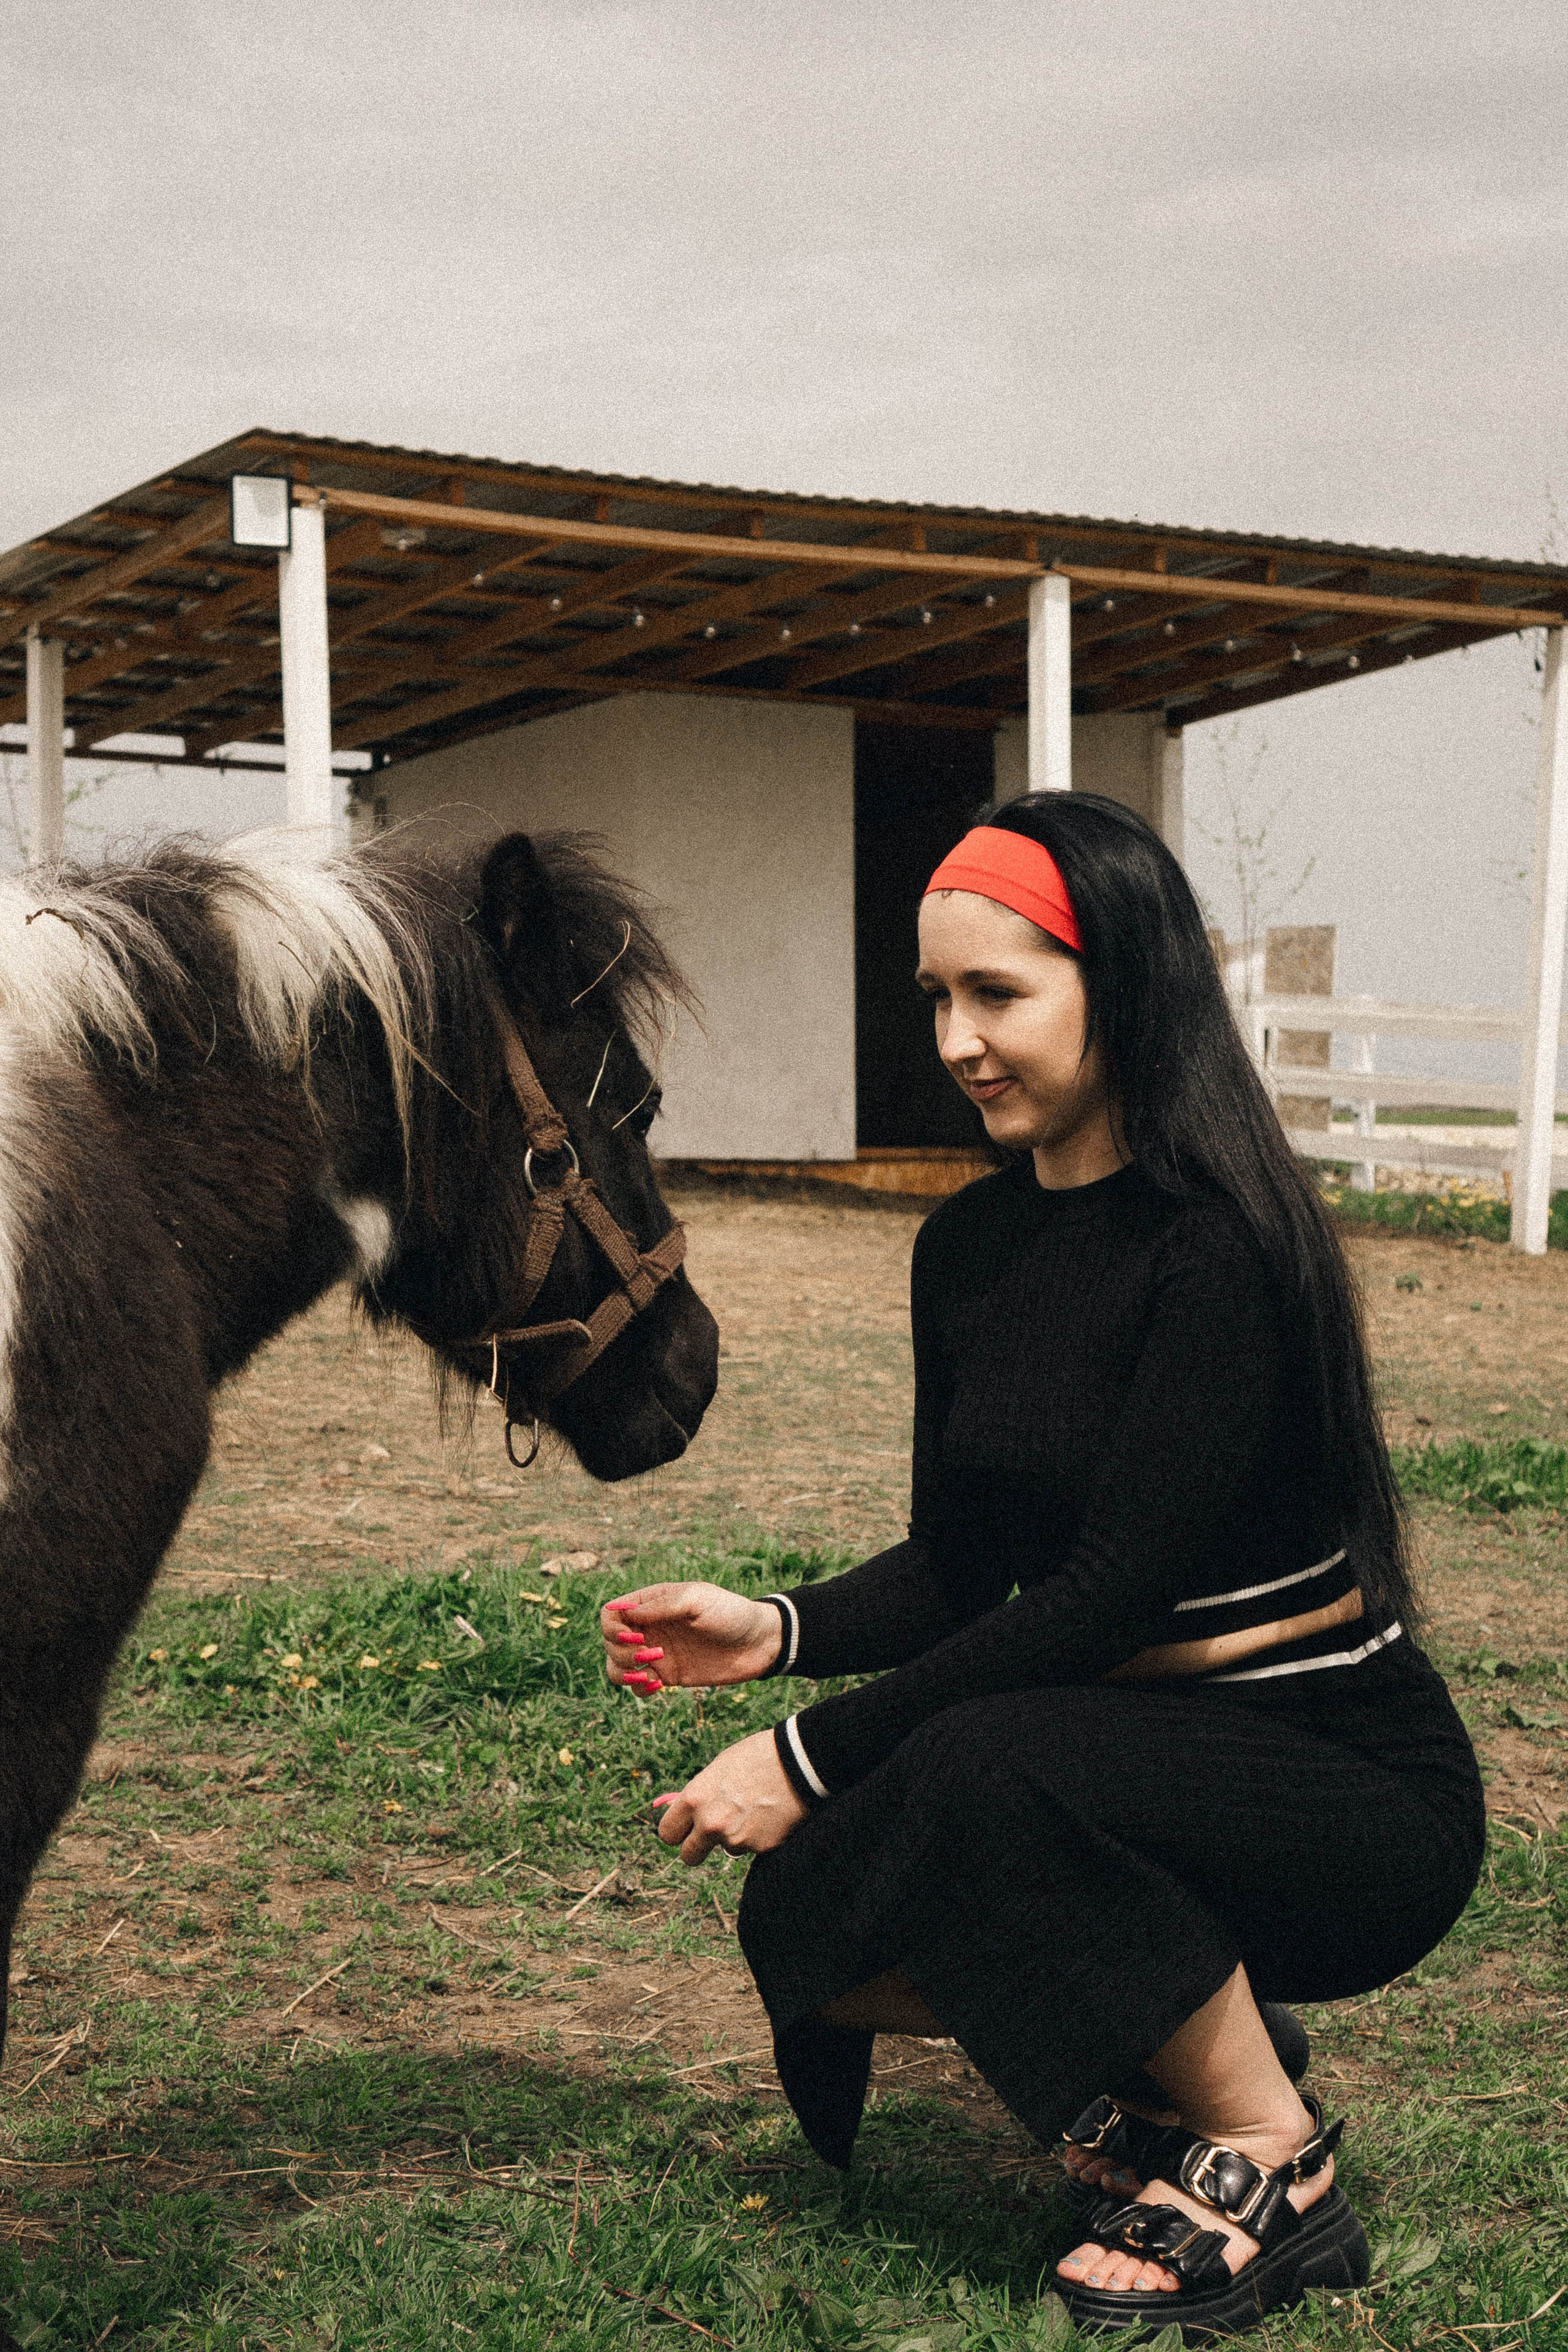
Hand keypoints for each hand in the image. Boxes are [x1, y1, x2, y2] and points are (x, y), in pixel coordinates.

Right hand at [600, 1581, 781, 1693]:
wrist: (759, 1643)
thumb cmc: (730, 1613)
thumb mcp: (697, 1600)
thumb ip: (662, 1605)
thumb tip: (626, 1614)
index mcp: (652, 1603)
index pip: (611, 1613)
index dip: (614, 1627)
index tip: (638, 1635)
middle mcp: (650, 1627)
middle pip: (609, 1641)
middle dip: (620, 1651)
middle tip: (649, 1654)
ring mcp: (657, 1652)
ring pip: (616, 1666)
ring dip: (622, 1673)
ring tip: (649, 1675)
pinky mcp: (668, 1675)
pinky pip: (637, 1687)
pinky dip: (638, 1690)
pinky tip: (658, 1686)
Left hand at [653, 1727, 806, 1863]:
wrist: (800, 1760)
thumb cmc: (757, 1756)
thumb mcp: (719, 1769)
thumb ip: (700, 1795)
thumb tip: (686, 1813)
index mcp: (695, 1799)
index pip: (667, 1833)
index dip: (677, 1832)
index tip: (684, 1830)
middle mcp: (711, 1823)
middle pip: (689, 1856)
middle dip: (697, 1848)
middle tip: (712, 1834)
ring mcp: (737, 1839)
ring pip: (727, 1848)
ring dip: (737, 1835)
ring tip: (756, 1807)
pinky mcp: (762, 1848)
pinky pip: (753, 1848)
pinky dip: (760, 1836)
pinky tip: (771, 1814)